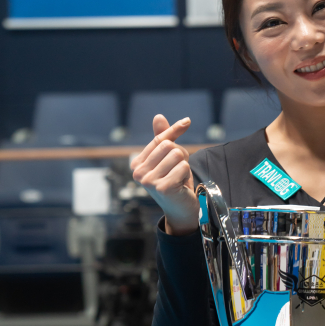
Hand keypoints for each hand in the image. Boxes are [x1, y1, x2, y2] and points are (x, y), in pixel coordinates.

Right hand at [131, 114, 197, 235]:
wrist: (181, 209)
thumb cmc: (175, 182)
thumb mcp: (168, 158)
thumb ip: (163, 138)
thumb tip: (158, 116)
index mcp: (137, 163)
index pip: (159, 139)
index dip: (175, 130)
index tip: (187, 121)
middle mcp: (138, 172)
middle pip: (170, 146)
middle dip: (181, 157)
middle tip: (177, 172)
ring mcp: (149, 181)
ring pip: (178, 155)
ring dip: (184, 167)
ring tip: (178, 179)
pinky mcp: (163, 187)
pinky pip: (184, 167)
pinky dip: (187, 175)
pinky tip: (181, 186)